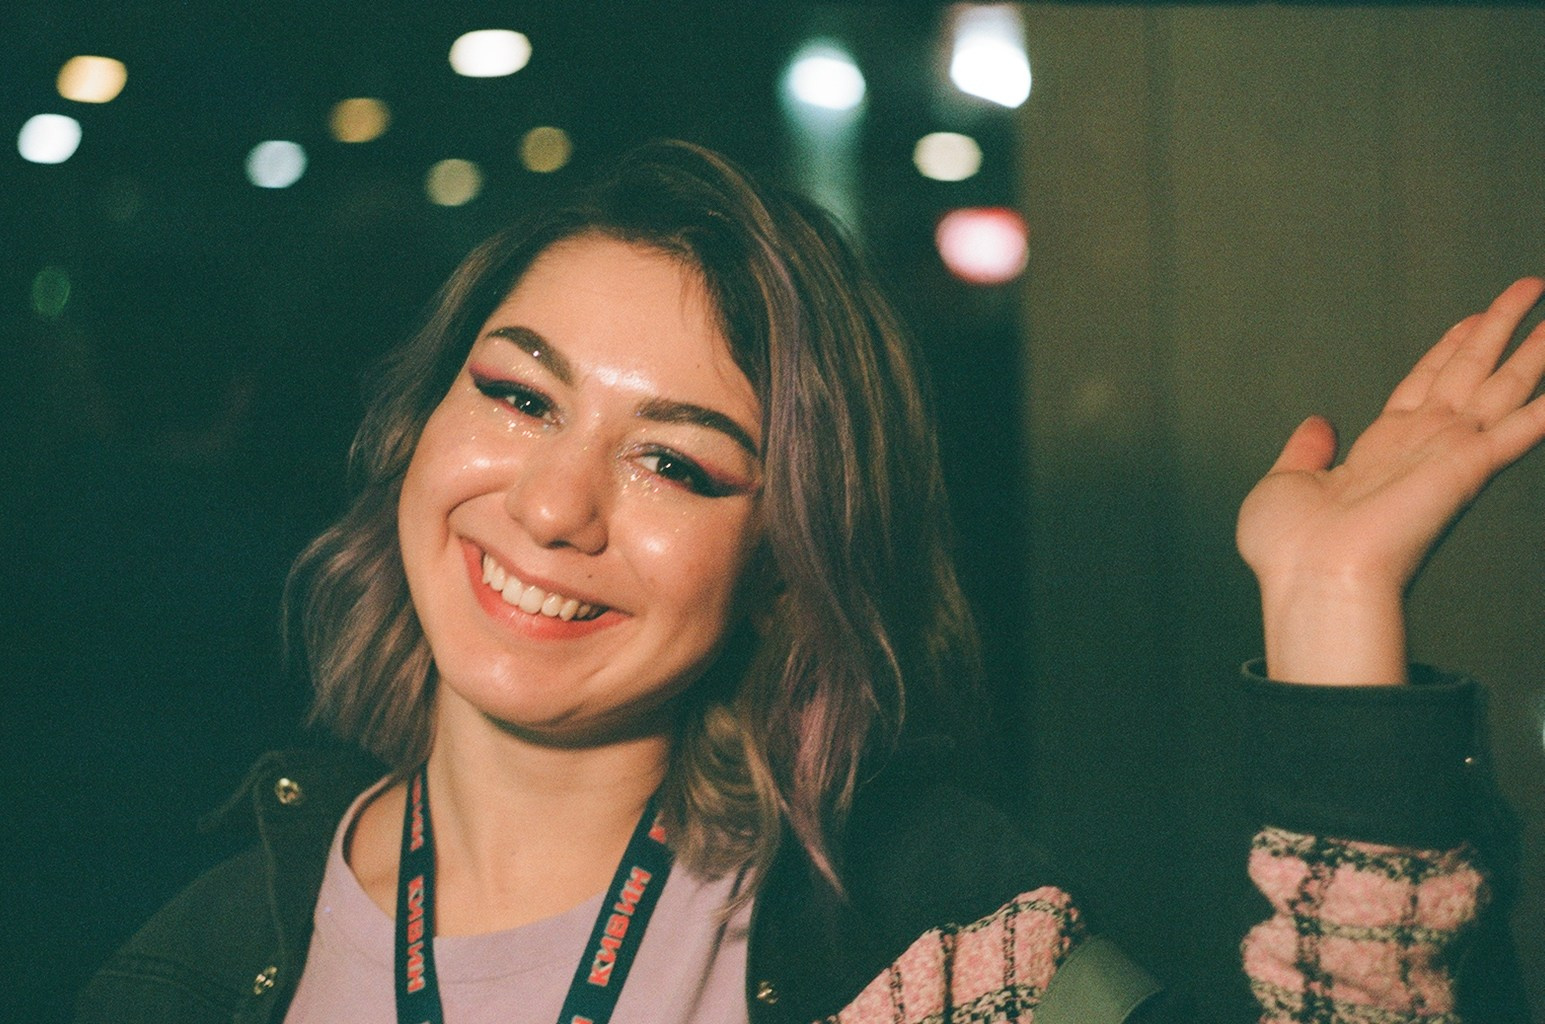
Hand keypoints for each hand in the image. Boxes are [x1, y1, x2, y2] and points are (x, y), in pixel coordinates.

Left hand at [1237, 277, 1544, 683]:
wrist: (1309, 580)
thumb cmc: (1291, 550)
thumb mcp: (1285, 483)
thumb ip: (1305, 450)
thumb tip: (1317, 423)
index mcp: (1380, 448)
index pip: (1424, 383)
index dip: (1449, 348)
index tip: (1472, 318)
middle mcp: (1419, 447)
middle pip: (1470, 371)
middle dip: (1500, 328)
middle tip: (1530, 288)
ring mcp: (1446, 454)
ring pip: (1501, 385)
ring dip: (1533, 349)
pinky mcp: (1466, 467)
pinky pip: (1519, 428)